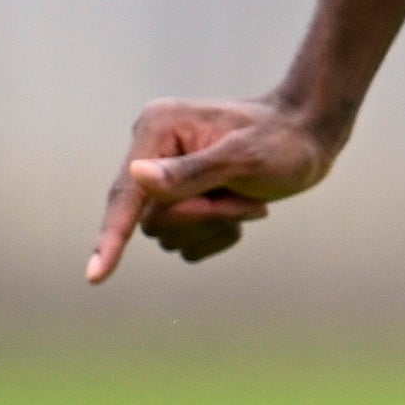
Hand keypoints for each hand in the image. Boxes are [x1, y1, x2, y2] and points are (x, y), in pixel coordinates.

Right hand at [88, 93, 339, 276]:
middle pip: (153, 221)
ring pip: (169, 235)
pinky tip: (242, 209)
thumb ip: (188, 173)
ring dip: (215, 226)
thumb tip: (136, 177)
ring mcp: (165, 178)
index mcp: (157, 129)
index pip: (126, 194)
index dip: (111, 238)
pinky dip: (218, 236)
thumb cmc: (282, 141)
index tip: (94, 276)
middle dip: (204, 218)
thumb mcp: (243, 159)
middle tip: (248, 201)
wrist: (309, 137)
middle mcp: (152, 152)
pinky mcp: (182, 199)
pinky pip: (186, 244)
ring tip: (249, 199)